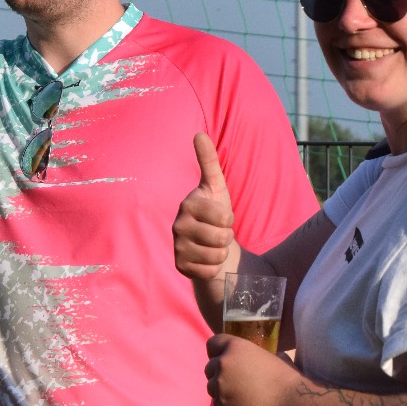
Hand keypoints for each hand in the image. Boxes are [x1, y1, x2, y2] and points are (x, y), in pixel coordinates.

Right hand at [176, 134, 236, 282]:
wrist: (209, 245)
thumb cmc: (215, 213)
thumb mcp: (216, 186)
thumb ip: (209, 161)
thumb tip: (198, 133)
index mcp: (188, 204)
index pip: (224, 218)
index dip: (229, 219)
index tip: (220, 216)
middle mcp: (178, 225)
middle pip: (221, 238)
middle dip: (226, 237)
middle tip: (217, 233)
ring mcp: (177, 247)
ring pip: (217, 256)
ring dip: (221, 252)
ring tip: (213, 245)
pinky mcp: (180, 267)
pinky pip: (210, 271)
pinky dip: (214, 268)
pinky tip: (206, 260)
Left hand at [205, 335, 295, 405]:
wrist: (287, 401)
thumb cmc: (284, 375)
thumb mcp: (268, 355)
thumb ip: (252, 354)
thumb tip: (254, 358)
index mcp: (235, 346)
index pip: (212, 344)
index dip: (217, 351)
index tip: (222, 357)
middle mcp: (223, 363)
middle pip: (209, 366)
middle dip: (219, 372)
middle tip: (234, 379)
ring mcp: (220, 384)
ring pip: (211, 385)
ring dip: (221, 388)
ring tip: (238, 393)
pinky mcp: (221, 403)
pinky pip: (216, 401)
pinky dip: (225, 402)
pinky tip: (240, 403)